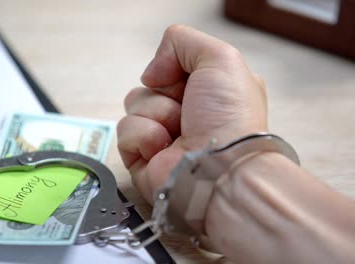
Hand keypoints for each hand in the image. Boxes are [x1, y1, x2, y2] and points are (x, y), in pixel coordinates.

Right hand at [117, 24, 267, 202]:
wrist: (221, 170)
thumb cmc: (229, 117)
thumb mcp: (220, 58)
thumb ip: (182, 41)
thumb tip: (152, 72)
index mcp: (207, 92)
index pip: (172, 68)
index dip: (174, 70)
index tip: (189, 81)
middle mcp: (186, 114)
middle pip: (150, 86)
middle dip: (164, 93)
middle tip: (186, 111)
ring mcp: (164, 137)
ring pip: (134, 105)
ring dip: (155, 114)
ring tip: (177, 133)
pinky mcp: (144, 158)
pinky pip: (124, 132)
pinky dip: (143, 136)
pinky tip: (164, 148)